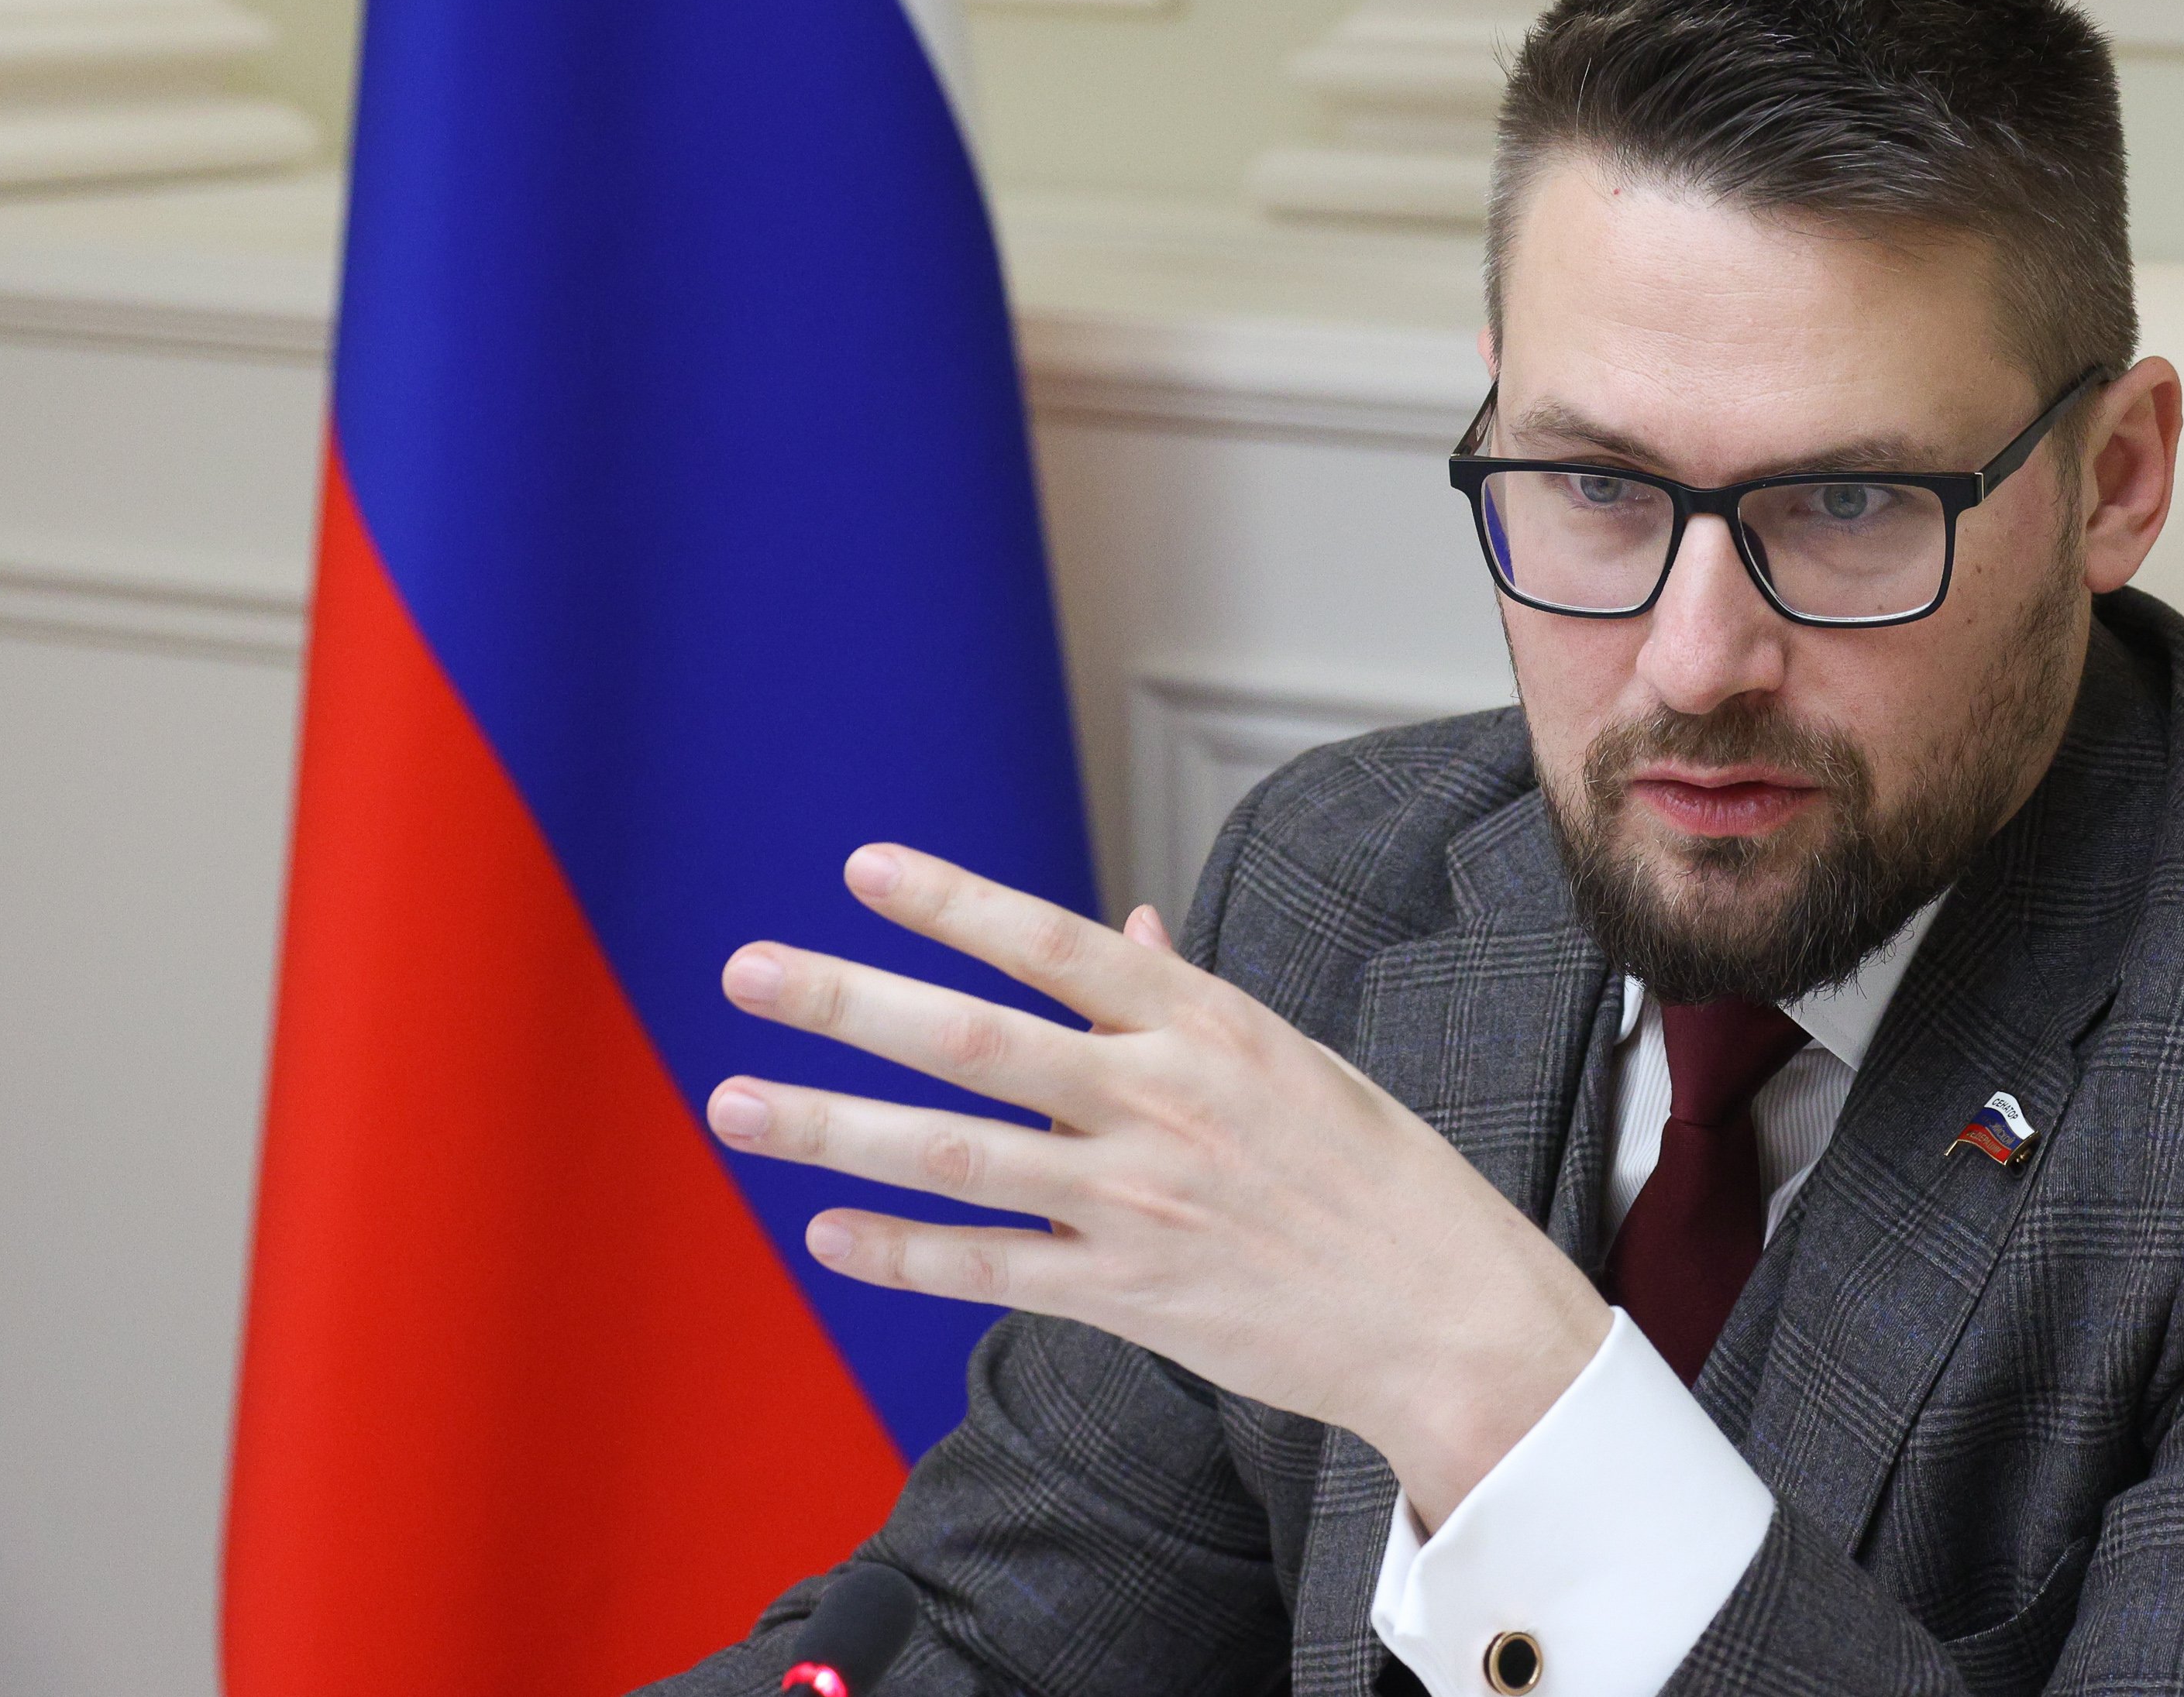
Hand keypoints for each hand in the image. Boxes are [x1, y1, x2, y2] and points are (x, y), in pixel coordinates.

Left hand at [703, 843, 1610, 1524]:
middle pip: (975, 1041)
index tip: (862, 868)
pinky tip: (826, 1230)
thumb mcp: (1292, 1060)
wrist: (1447, 1314)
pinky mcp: (1128, 1297)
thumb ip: (1185, 1000)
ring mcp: (1138, 1204)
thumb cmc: (1377, 1174)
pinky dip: (899, 1252)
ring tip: (736, 1104)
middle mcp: (1163, 1104)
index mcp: (1209, 1027)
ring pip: (955, 1157)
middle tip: (748, 972)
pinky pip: (987, 1270)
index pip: (1056, 943)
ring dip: (831, 1129)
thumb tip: (1120, 929)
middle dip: (850, 1003)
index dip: (953, 903)